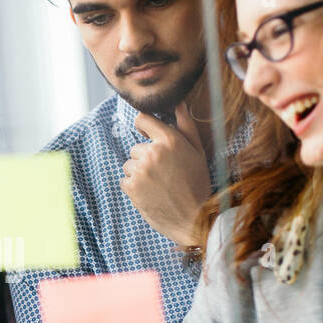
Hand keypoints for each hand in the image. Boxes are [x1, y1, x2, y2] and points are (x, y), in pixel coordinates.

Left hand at [123, 103, 210, 246]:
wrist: (193, 219)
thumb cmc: (197, 183)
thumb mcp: (197, 152)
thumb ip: (185, 125)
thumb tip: (179, 103)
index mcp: (169, 140)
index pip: (142, 119)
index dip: (144, 127)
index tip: (147, 135)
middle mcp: (153, 152)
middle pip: (136, 147)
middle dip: (146, 158)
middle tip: (164, 173)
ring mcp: (140, 170)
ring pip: (129, 164)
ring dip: (139, 174)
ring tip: (158, 185)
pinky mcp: (131, 187)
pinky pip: (125, 180)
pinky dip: (134, 187)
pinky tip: (150, 194)